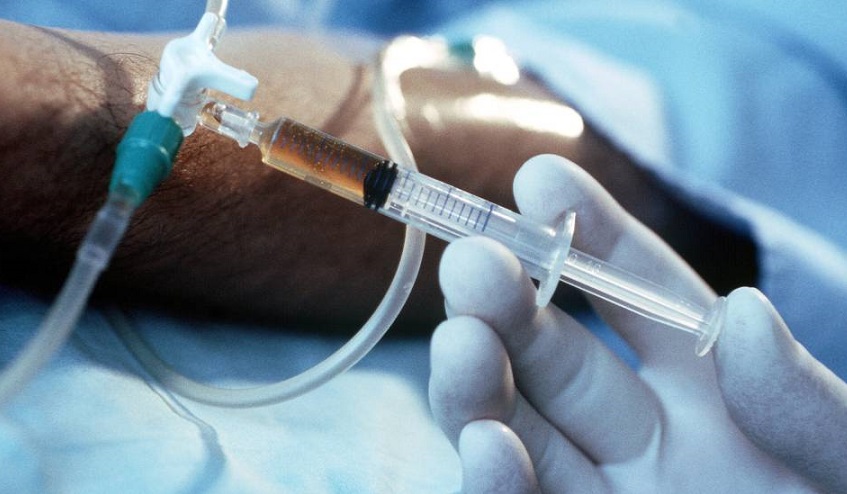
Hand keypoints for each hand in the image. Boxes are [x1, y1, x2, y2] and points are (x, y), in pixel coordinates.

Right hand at [429, 154, 846, 492]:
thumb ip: (808, 404)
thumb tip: (742, 315)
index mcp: (717, 395)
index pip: (642, 295)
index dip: (592, 233)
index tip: (542, 178)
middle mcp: (647, 440)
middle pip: (557, 353)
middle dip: (510, 299)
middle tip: (474, 261)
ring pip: (518, 427)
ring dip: (480, 383)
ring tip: (460, 342)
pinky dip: (492, 480)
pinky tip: (487, 444)